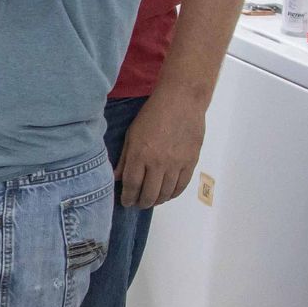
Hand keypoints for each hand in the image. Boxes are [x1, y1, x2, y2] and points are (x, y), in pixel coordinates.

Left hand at [116, 90, 206, 208]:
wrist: (181, 102)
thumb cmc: (152, 115)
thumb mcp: (131, 134)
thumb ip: (125, 158)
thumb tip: (117, 177)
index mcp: (140, 155)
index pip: (132, 185)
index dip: (128, 197)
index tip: (126, 202)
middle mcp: (158, 163)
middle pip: (150, 193)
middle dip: (142, 202)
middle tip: (137, 204)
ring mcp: (177, 164)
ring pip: (167, 192)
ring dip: (157, 200)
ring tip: (151, 201)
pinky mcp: (191, 162)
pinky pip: (182, 185)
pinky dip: (174, 194)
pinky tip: (167, 195)